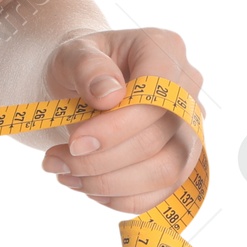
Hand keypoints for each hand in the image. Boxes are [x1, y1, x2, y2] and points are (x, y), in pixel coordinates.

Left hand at [39, 27, 204, 216]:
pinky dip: (123, 197)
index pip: (155, 98)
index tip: (74, 143)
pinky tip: (88, 188)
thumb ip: (87, 67)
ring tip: (67, 176)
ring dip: (111, 183)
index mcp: (163, 49)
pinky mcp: (183, 156)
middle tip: (56, 162)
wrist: (84, 82)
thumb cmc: (79, 64)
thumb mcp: (71, 54)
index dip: (116, 128)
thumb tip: (109, 95)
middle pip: (159, 139)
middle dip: (102, 160)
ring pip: (167, 171)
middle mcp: (188, 87)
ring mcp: (191, 124)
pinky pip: (164, 190)